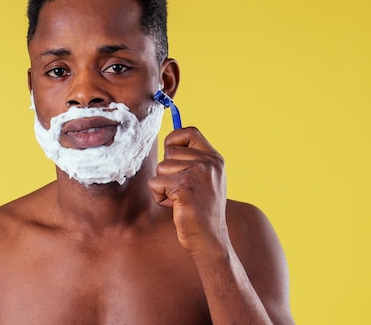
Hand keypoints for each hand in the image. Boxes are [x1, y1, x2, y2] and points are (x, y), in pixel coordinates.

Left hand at [148, 127, 229, 256]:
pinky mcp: (185, 188)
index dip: (174, 139)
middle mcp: (209, 163)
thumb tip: (168, 142)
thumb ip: (193, 160)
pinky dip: (160, 197)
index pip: (190, 131)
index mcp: (215, 159)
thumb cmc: (202, 211)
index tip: (171, 153)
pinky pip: (156, 183)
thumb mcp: (205, 180)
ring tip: (180, 200)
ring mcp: (198, 174)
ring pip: (160, 168)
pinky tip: (176, 207)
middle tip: (181, 190)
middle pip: (169, 151)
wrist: (210, 240)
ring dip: (163, 186)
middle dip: (167, 171)